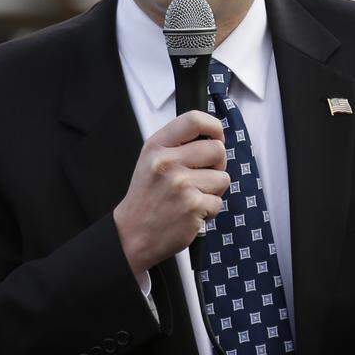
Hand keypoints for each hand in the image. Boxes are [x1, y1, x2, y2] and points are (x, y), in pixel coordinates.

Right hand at [114, 111, 230, 276]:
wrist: (132, 234)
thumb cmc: (147, 197)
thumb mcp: (151, 161)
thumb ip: (177, 145)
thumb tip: (214, 136)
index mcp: (157, 147)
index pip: (193, 120)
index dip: (214, 126)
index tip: (217, 136)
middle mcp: (167, 162)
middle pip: (217, 149)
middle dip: (217, 165)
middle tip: (202, 177)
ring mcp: (181, 185)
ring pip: (222, 178)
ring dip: (212, 190)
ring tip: (191, 198)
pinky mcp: (193, 206)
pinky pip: (218, 202)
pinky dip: (208, 210)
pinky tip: (190, 213)